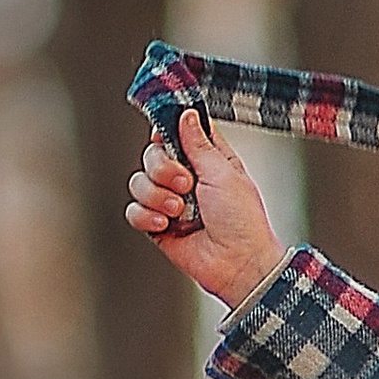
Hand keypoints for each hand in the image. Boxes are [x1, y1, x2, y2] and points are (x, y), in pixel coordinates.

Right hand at [124, 108, 281, 307]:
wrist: (239, 264)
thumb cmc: (244, 222)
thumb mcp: (224, 173)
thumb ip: (199, 144)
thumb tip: (187, 115)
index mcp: (207, 162)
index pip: (177, 133)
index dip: (167, 131)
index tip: (164, 136)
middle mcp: (187, 179)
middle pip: (152, 155)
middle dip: (162, 168)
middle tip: (185, 185)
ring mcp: (171, 202)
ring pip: (139, 182)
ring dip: (156, 195)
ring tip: (179, 210)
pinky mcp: (158, 225)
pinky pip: (134, 210)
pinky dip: (146, 215)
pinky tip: (166, 224)